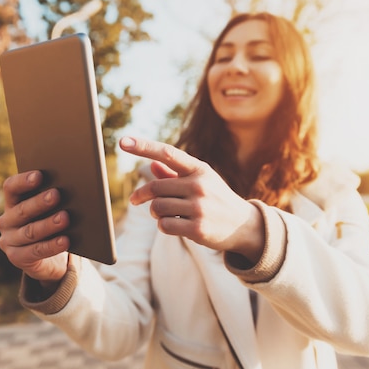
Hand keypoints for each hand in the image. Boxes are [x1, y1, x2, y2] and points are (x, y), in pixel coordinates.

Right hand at [0, 170, 69, 283]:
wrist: (50, 259)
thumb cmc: (51, 223)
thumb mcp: (49, 210)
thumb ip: (52, 198)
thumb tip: (73, 186)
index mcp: (12, 203)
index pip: (11, 188)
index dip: (23, 181)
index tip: (39, 175)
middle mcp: (6, 221)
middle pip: (22, 210)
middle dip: (40, 202)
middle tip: (56, 195)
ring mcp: (9, 241)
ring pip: (30, 232)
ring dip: (48, 224)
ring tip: (65, 218)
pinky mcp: (17, 258)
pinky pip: (36, 251)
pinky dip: (52, 245)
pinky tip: (65, 240)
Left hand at [119, 137, 264, 262]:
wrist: (245, 226)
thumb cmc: (216, 199)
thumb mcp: (200, 181)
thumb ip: (175, 174)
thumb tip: (152, 165)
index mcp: (199, 169)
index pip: (167, 153)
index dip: (143, 146)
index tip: (123, 141)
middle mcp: (199, 185)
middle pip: (155, 187)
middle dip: (141, 195)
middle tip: (135, 200)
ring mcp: (199, 207)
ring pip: (157, 207)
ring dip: (154, 212)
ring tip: (163, 214)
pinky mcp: (197, 228)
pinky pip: (164, 225)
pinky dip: (163, 225)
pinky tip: (173, 224)